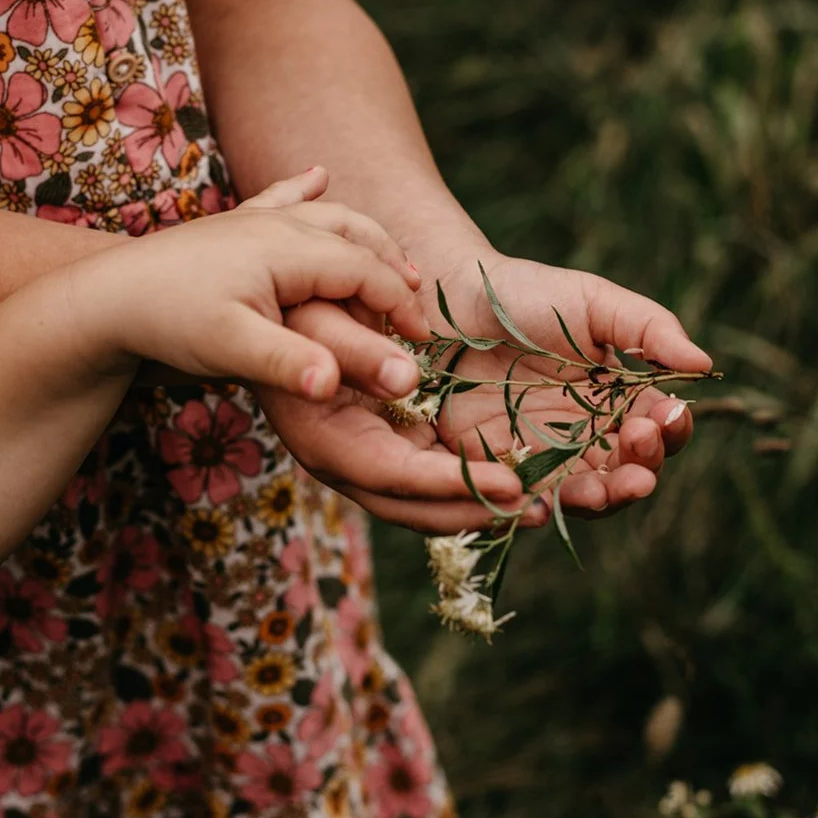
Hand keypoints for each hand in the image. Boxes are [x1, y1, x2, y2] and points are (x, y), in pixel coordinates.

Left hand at [103, 170, 436, 400]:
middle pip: (357, 236)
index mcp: (289, 249)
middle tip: (416, 307)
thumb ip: (291, 367)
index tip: (423, 341)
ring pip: (328, 216)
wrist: (105, 298)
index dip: (401, 306)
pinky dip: (304, 187)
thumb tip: (336, 386)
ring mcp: (253, 220)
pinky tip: (317, 175)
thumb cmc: (170, 323)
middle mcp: (278, 224)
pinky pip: (279, 197)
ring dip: (365, 235)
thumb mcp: (233, 351)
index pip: (366, 272)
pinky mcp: (230, 226)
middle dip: (393, 268)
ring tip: (391, 260)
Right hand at [256, 298, 537, 533]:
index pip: (391, 473)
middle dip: (474, 512)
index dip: (450, 484)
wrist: (277, 308)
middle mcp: (341, 460)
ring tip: (540, 508)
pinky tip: (515, 480)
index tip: (509, 483)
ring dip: (479, 508)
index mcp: (321, 436)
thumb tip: (403, 381)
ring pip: (423, 502)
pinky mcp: (385, 446)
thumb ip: (357, 348)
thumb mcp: (320, 317)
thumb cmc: (296, 305)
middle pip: (410, 505)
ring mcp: (364, 457)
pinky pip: (429, 478)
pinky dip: (470, 485)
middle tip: (537, 511)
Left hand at [428, 247, 712, 517]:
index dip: (667, 431)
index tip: (664, 416)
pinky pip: (519, 499)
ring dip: (598, 498)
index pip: (656, 431)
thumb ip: (649, 329)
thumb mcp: (595, 302)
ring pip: (580, 496)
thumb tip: (704, 364)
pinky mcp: (493, 466)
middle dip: (637, 471)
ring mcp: (540, 456)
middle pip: (624, 474)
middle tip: (638, 453)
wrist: (451, 297)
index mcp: (615, 401)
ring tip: (601, 488)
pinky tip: (540, 503)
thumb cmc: (527, 294)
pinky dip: (533, 508)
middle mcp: (584, 436)